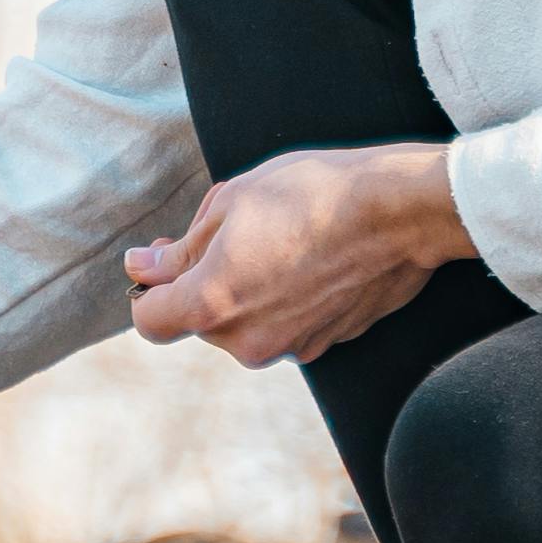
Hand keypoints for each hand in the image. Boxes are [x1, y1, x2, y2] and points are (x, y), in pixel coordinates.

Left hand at [124, 143, 472, 366]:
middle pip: (201, 321)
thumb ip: (181, 248)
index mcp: (213, 303)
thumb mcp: (231, 202)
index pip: (150, 320)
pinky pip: (284, 326)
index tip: (162, 259)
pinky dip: (284, 300)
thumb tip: (142, 268)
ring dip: (246, 291)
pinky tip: (309, 259)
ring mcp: (290, 347)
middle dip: (204, 281)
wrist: (399, 213)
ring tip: (281, 239)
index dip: (149, 288)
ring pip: (244, 325)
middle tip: (234, 230)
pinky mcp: (325, 345)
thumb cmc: (313, 195)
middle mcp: (248, 341)